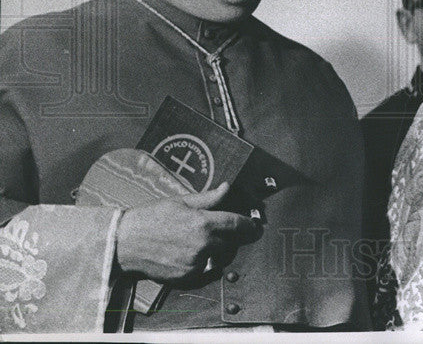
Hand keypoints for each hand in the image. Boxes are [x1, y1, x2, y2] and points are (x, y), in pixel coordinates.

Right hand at [115, 182, 261, 282]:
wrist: (124, 242)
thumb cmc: (151, 217)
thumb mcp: (181, 201)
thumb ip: (209, 198)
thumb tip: (227, 188)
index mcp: (204, 224)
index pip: (238, 225)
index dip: (249, 225)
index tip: (255, 226)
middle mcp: (203, 246)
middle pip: (231, 242)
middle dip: (230, 236)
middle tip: (221, 230)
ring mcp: (195, 264)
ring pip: (219, 257)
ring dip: (216, 250)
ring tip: (200, 241)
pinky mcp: (186, 277)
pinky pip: (205, 270)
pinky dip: (203, 263)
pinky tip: (190, 253)